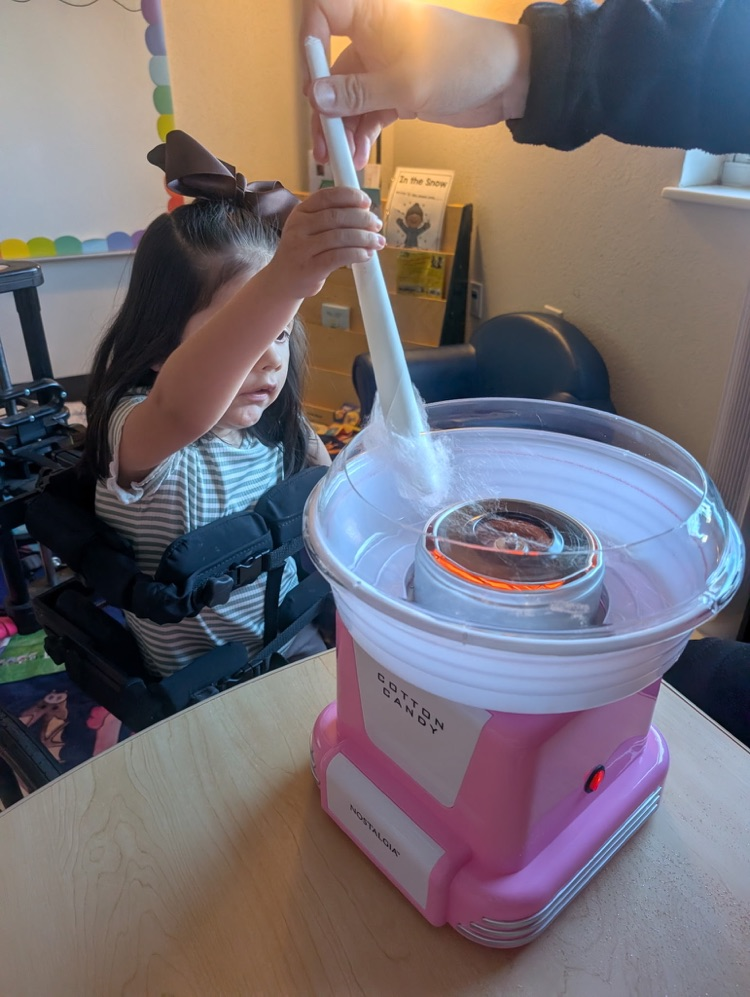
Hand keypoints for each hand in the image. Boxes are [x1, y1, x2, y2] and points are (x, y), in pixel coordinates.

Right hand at [269, 185, 384, 297]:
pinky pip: (338, 257)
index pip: (327, 196)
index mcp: (300, 212)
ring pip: (339, 237)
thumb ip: (330, 218)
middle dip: (362, 219)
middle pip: (336, 217)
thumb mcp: (309, 229)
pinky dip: (356, 254)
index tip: (367, 202)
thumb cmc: (303, 252)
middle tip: (376, 225)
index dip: (350, 196)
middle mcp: (299, 227)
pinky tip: (366, 255)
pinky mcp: (309, 268)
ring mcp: (302, 248)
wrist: (283, 280)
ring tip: (377, 242)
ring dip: (364, 238)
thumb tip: (366, 212)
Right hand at [302, 0, 530, 167]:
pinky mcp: (398, 91)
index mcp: (373, 15)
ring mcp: (385, 66)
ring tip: (342, 160)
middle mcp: (374, 37)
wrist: (509, 82)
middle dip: (325, 108)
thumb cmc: (464, 64)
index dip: (311, 41)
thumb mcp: (404, 85)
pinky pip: (369, 112)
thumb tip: (315, 98)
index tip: (314, 81)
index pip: (324, 10)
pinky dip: (362, 133)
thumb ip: (356, 95)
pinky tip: (359, 156)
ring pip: (349, 97)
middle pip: (332, 69)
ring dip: (343, 129)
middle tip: (324, 146)